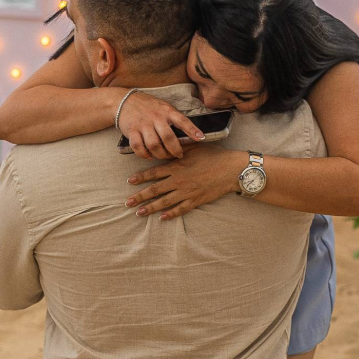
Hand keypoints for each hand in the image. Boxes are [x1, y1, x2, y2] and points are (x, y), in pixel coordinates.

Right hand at [115, 92, 205, 161]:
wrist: (124, 101)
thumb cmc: (148, 106)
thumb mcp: (163, 106)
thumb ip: (173, 117)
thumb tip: (189, 133)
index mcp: (166, 110)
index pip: (182, 120)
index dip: (192, 130)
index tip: (201, 138)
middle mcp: (155, 117)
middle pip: (168, 138)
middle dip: (175, 150)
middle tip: (179, 155)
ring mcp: (143, 124)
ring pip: (154, 145)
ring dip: (160, 154)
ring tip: (163, 155)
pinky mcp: (131, 131)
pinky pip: (139, 148)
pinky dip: (145, 155)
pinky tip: (149, 155)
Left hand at [129, 147, 244, 219]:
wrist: (231, 169)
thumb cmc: (214, 155)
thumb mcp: (196, 147)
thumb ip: (180, 146)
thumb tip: (170, 141)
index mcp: (177, 166)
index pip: (154, 173)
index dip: (141, 178)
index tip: (130, 182)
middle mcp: (179, 181)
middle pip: (155, 190)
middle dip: (140, 197)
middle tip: (127, 203)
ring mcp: (187, 192)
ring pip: (164, 202)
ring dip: (150, 208)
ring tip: (139, 213)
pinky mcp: (196, 200)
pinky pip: (180, 209)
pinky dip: (171, 214)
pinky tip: (162, 218)